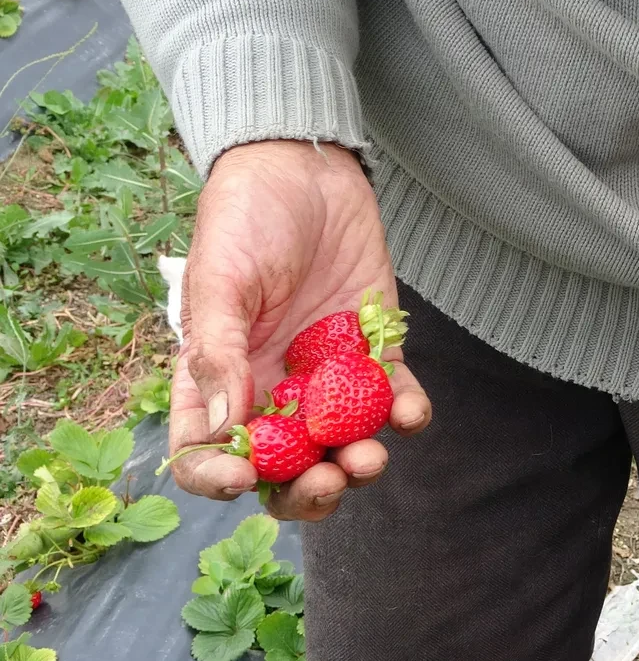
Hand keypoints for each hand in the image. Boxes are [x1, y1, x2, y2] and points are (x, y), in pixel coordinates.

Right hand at [167, 140, 430, 520]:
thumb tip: (224, 428)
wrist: (306, 169)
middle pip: (285, 468)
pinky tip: (410, 413)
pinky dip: (406, 415)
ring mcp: (327, 377)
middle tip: (325, 481)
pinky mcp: (375, 353)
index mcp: (218, 379)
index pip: (207, 450)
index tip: (243, 476)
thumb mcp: (220, 281)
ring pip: (343, 445)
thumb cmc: (246, 218)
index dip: (218, 477)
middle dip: (305, 491)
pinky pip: (394, 401)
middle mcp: (272, 388)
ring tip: (369, 457)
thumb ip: (218, 353)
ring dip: (357, 465)